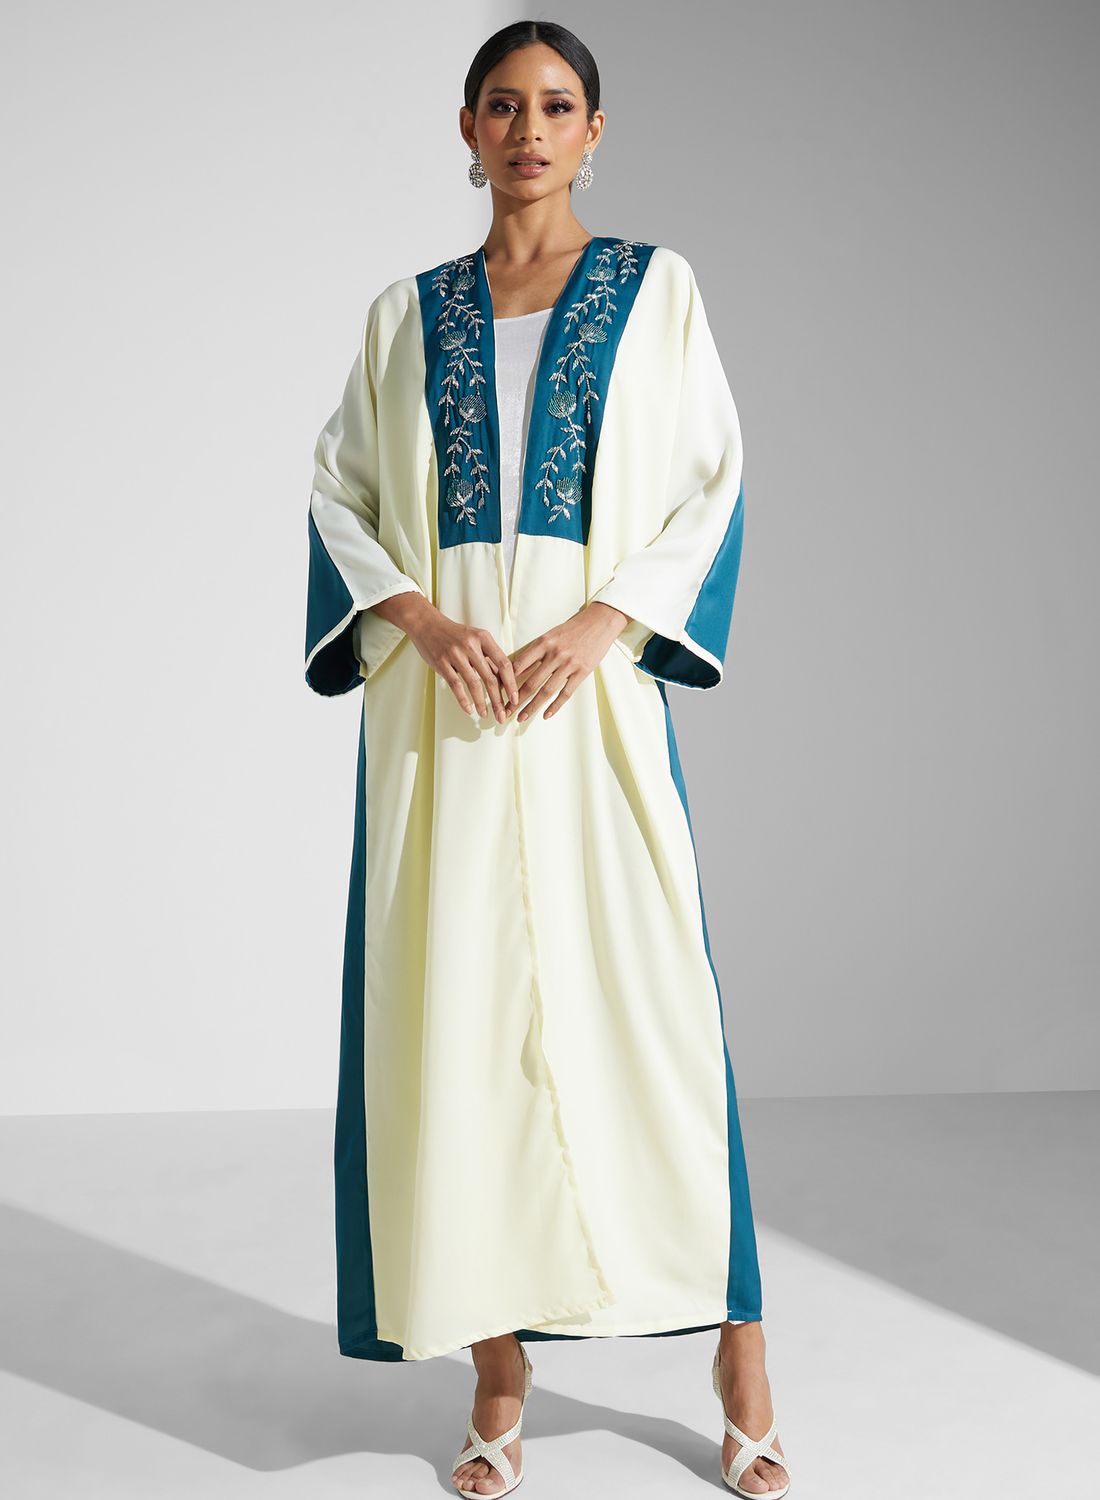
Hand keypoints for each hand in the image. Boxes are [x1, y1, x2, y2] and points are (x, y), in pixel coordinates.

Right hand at [372, 592, 518, 723]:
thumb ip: (489, 657)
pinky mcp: (442, 663)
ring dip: (481, 703)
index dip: (511, 684)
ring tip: (485, 715)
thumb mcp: (475, 638)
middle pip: (490, 678)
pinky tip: (469, 710)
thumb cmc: (454, 633)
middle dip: (498, 700)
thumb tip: (504, 679)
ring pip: (474, 684)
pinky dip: (463, 700)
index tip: (515, 699)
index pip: (504, 664)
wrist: (427, 624)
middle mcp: (471, 645)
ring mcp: (456, 654)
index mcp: (484, 638)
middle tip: (502, 715)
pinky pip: (455, 685)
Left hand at [509, 601, 630, 723]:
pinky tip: (545, 715)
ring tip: (521, 717)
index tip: (497, 692)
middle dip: (515, 699)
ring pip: (546, 691)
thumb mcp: (551, 635)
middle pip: (530, 682)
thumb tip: (517, 668)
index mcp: (543, 643)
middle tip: (504, 711)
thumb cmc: (572, 629)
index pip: (519, 665)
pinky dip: (555, 706)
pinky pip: (565, 693)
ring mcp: (569, 664)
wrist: (600, 622)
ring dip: (532, 706)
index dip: (507, 680)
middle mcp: (554, 654)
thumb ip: (536, 651)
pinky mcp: (582, 672)